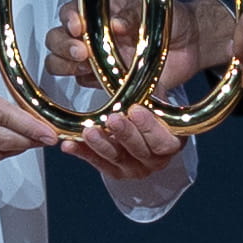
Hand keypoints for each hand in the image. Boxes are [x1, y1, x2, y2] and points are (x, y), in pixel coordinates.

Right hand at [43, 0, 234, 97]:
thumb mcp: (154, 10)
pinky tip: (104, 84)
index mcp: (99, 12)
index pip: (69, 13)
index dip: (67, 20)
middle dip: (63, 47)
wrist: (191, 44)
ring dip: (69, 67)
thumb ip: (133, 16)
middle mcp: (91, 36)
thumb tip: (114, 23)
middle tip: (83, 53)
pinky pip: (87, 85)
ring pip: (63, 65)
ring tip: (88, 67)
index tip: (78, 27)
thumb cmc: (171, 19)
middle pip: (56, 41)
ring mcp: (96, 60)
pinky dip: (91, 85)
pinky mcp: (107, 82)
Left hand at [59, 103, 188, 183]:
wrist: (140, 120)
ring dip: (101, 144)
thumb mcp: (155, 95)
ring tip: (89, 131)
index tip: (135, 109)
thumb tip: (138, 70)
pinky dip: (83, 153)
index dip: (150, 127)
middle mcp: (156, 160)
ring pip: (117, 158)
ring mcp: (135, 168)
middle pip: (140, 151)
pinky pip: (97, 163)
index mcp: (172, 143)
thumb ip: (150, 92)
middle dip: (125, 134)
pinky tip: (69, 145)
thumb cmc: (149, 105)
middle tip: (112, 118)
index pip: (164, 141)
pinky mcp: (115, 171)